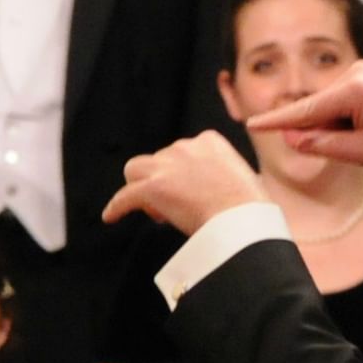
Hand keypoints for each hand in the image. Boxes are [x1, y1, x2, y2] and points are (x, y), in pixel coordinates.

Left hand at [103, 131, 269, 235]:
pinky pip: (124, 196)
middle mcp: (185, 147)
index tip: (189, 192)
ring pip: (136, 170)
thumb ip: (222, 174)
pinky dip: (117, 207)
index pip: (183, 151)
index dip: (181, 173)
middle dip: (162, 179)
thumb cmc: (250, 209)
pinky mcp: (152, 188)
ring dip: (140, 186)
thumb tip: (213, 190)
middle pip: (159, 159)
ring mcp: (167, 166)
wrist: (243, 220)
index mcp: (210, 141)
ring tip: (154, 209)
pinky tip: (111, 216)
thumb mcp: (242, 177)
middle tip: (174, 205)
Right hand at [244, 62, 362, 172]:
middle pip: (318, 107)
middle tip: (354, 148)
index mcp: (354, 89)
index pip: (305, 110)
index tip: (252, 123)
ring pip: (331, 104)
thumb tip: (292, 139)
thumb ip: (324, 144)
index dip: (277, 121)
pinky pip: (345, 97)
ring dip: (338, 124)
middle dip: (321, 129)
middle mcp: (356, 71)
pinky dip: (347, 115)